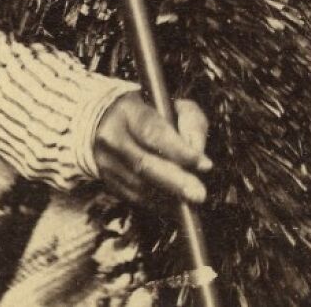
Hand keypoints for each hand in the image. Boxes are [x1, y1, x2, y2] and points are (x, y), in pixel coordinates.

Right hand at [94, 92, 211, 205]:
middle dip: (175, 181)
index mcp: (127, 111)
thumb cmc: (150, 113)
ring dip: (169, 196)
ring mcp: (105, 163)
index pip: (153, 132)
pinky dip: (157, 204)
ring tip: (191, 199)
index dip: (179, 150)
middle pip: (144, 164)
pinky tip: (175, 203)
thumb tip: (197, 150)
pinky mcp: (106, 182)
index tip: (205, 164)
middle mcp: (112, 137)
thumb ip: (190, 121)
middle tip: (199, 194)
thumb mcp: (173, 106)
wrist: (107, 123)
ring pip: (139, 186)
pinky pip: (134, 198)